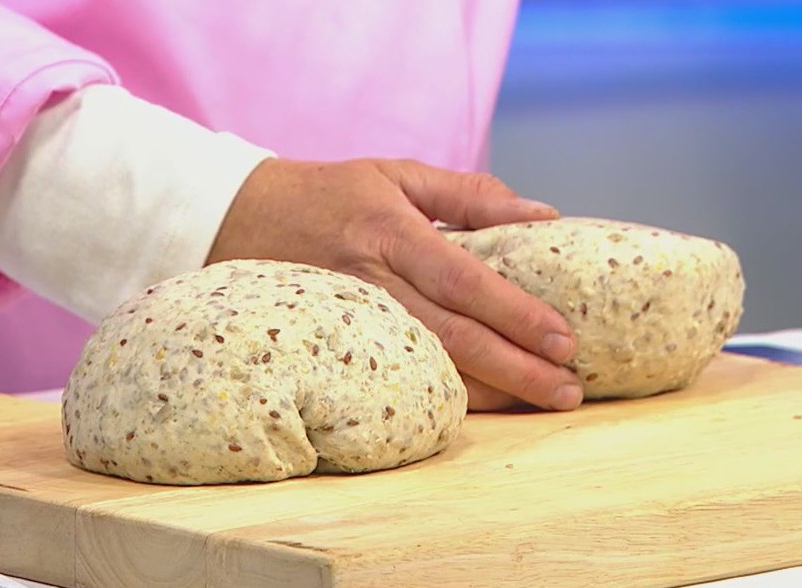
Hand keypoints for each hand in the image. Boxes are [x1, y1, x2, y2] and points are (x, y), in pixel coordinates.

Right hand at [206, 158, 582, 411]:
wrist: (234, 219)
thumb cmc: (327, 194)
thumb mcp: (395, 174)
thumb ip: (469, 194)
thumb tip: (542, 216)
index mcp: (389, 232)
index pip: (463, 280)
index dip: (515, 313)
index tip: (564, 339)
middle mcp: (369, 280)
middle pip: (452, 335)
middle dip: (516, 366)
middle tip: (567, 388)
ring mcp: (347, 318)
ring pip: (426, 366)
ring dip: (489, 390)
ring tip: (540, 402)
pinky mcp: (331, 343)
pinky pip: (395, 375)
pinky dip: (443, 394)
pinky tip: (484, 405)